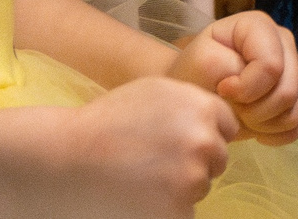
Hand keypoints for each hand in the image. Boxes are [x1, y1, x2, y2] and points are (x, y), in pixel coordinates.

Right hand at [56, 76, 238, 217]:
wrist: (70, 159)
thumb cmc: (109, 121)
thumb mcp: (157, 91)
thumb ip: (193, 103)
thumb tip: (218, 121)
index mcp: (202, 108)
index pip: (227, 127)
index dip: (205, 133)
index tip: (180, 139)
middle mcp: (203, 142)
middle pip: (218, 159)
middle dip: (196, 161)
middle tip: (158, 160)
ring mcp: (192, 179)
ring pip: (201, 186)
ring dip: (181, 185)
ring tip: (144, 175)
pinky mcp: (178, 211)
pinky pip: (185, 210)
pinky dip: (168, 207)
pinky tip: (142, 194)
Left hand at [169, 11, 297, 145]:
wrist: (196, 93)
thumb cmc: (195, 73)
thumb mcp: (201, 62)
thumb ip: (225, 67)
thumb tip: (246, 87)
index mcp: (260, 26)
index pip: (272, 65)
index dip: (247, 89)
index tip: (222, 91)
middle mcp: (283, 42)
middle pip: (287, 90)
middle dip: (256, 111)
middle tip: (231, 110)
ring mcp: (294, 69)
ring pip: (294, 110)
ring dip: (264, 124)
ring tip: (240, 118)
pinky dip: (275, 135)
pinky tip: (254, 130)